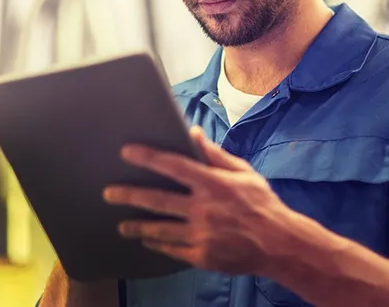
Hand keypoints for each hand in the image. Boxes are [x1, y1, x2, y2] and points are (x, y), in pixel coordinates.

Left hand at [103, 126, 297, 275]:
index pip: (175, 166)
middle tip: (108, 193)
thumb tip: (193, 133)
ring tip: (121, 225)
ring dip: (137, 226)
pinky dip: (158, 245)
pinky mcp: (202, 256)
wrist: (280, 245)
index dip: (149, 157)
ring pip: (160, 229)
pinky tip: (147, 242)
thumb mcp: (243, 172)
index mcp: (213, 184)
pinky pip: (173, 250)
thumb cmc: (261, 203)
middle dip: (129, 195)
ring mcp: (201, 235)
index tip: (127, 152)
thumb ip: (215, 154)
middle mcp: (204, 209)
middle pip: (158, 201)